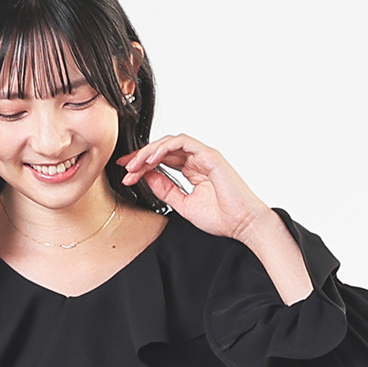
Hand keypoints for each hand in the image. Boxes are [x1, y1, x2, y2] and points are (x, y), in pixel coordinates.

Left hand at [116, 134, 271, 240]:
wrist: (242, 224)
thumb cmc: (221, 217)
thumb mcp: (183, 205)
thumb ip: (166, 190)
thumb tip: (147, 178)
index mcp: (192, 171)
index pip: (162, 161)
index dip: (142, 165)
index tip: (127, 173)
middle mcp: (197, 160)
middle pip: (163, 150)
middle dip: (141, 157)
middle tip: (125, 168)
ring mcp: (203, 155)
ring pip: (170, 143)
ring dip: (149, 151)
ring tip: (135, 164)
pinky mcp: (209, 154)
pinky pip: (182, 142)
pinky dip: (164, 148)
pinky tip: (151, 159)